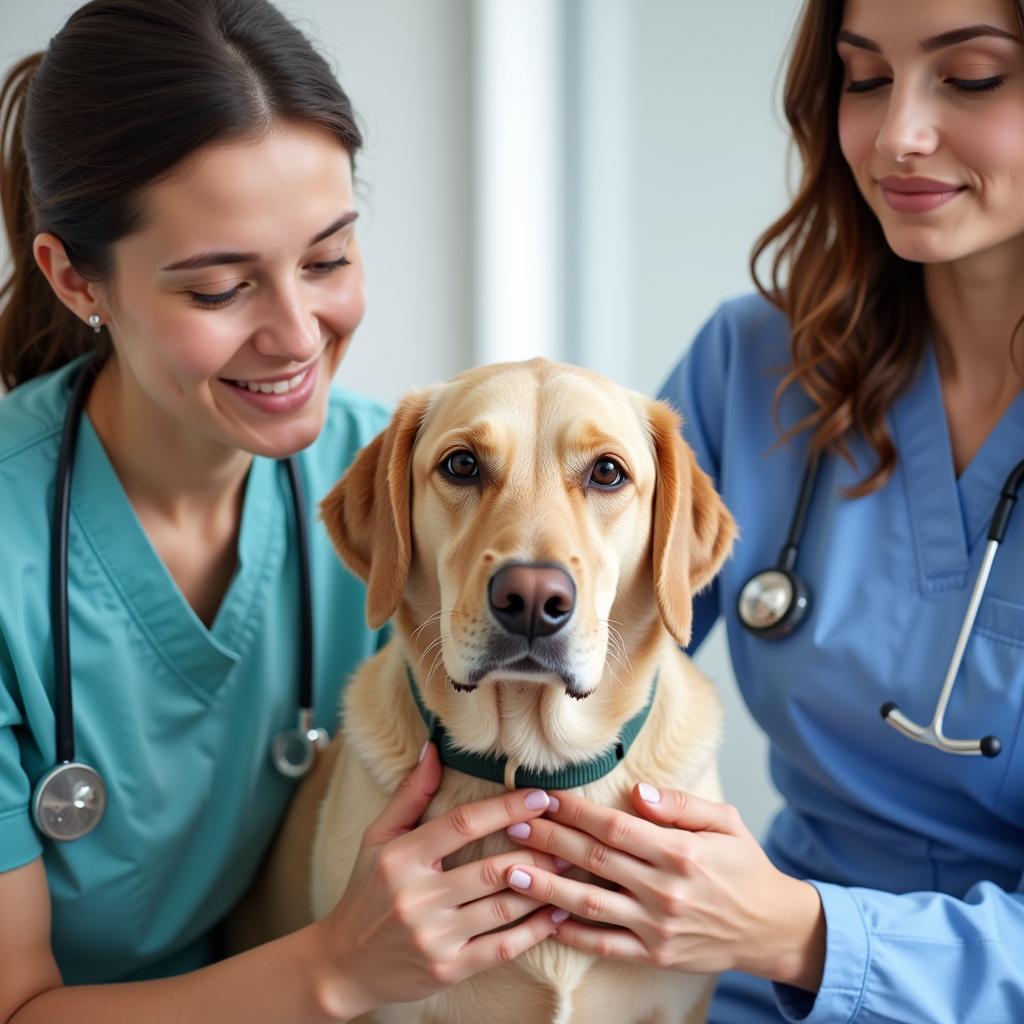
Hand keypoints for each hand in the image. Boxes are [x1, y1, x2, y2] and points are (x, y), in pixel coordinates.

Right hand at [315, 745, 569, 1015]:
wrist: (345, 964)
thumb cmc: (366, 891)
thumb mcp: (378, 838)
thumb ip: (411, 794)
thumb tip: (434, 747)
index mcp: (400, 858)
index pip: (463, 825)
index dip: (506, 808)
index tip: (540, 796)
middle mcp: (416, 898)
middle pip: (491, 869)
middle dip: (537, 851)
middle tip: (567, 836)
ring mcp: (433, 937)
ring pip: (503, 907)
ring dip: (543, 888)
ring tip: (569, 869)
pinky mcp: (448, 970)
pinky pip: (502, 948)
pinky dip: (534, 931)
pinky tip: (555, 914)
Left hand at [502, 784, 824, 989]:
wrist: (772, 928)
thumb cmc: (745, 866)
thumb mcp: (725, 821)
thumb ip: (680, 805)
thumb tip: (637, 791)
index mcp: (680, 852)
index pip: (614, 827)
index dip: (575, 811)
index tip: (545, 797)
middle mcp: (665, 890)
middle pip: (593, 860)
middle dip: (548, 839)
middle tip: (511, 823)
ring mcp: (657, 926)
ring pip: (590, 904)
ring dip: (546, 886)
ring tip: (511, 870)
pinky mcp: (654, 954)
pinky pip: (605, 945)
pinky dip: (573, 933)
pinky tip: (544, 918)